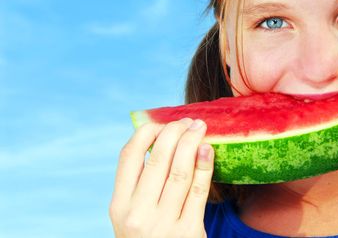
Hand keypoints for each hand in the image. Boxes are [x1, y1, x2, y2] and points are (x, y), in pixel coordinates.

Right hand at [109, 118, 213, 237]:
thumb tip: (160, 139)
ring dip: (192, 142)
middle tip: (188, 121)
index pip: (128, 156)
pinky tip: (207, 149)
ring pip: (180, 171)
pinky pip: (199, 190)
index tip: (162, 122)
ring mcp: (163, 224)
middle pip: (157, 159)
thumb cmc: (150, 237)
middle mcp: (137, 214)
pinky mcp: (188, 231)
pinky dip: (204, 165)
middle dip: (175, 132)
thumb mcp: (133, 216)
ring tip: (200, 127)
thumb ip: (140, 186)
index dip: (146, 132)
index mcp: (119, 205)